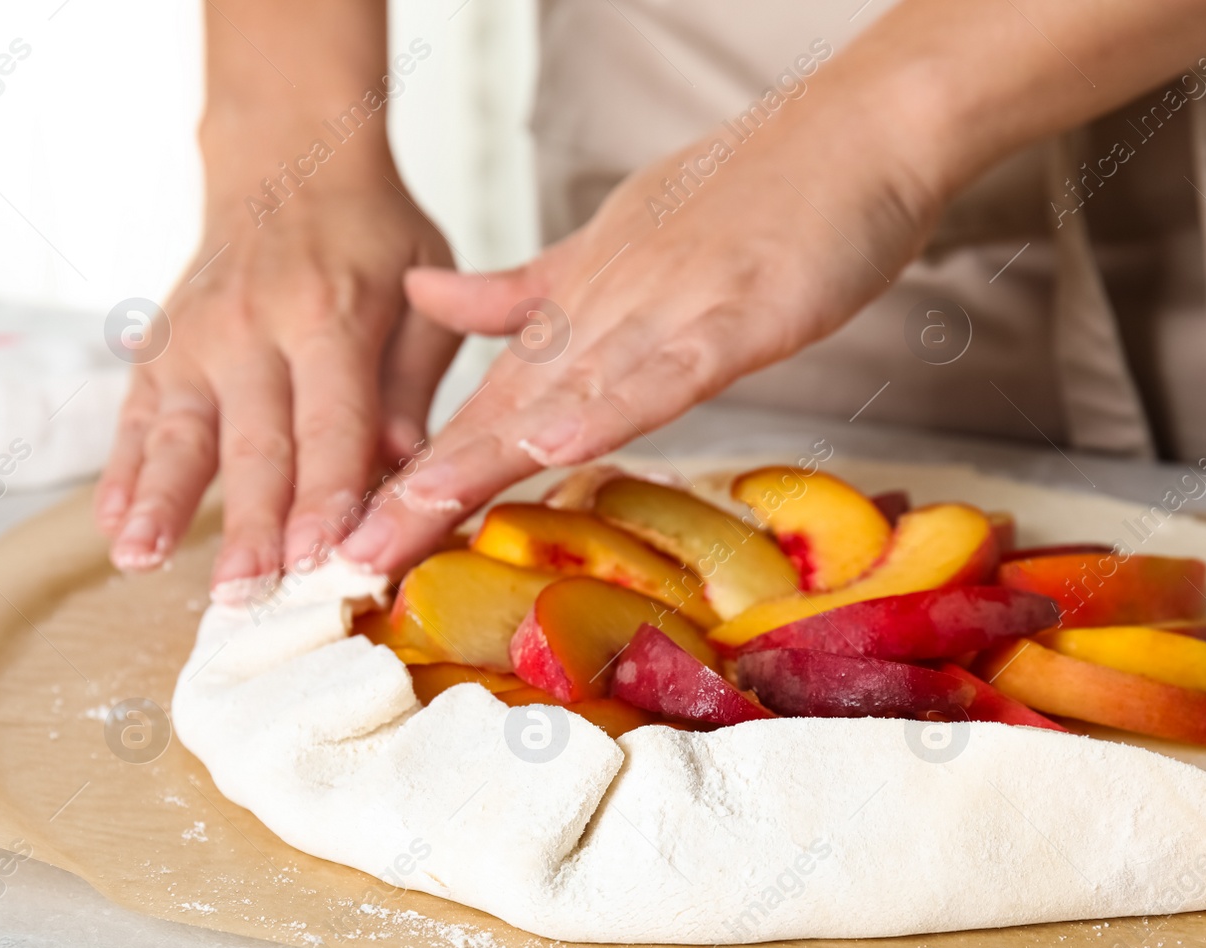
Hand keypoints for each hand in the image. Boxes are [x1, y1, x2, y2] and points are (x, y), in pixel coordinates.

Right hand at [97, 157, 458, 594]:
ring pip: (177, 434)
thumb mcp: (424, 289)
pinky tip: (115, 528)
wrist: (289, 162)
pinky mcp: (161, 349)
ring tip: (144, 563)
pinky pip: (135, 419)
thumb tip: (405, 461)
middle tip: (248, 592)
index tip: (326, 554)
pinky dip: (122, 474)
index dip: (329, 491)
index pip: (333, 419)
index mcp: (331, 315)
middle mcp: (254, 329)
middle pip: (254, 442)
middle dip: (250, 522)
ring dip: (162, 503)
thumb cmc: (373, 238)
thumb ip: (414, 378)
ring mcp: (196, 339)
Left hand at [338, 78, 942, 575]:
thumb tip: (432, 298)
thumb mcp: (618, 248)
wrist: (855, 133)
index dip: (424, 475)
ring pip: (565, 397)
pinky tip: (559, 445)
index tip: (363, 538)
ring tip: (412, 517)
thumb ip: (528, 290)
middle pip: (504, 417)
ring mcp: (667, 312)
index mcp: (582, 314)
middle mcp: (606, 316)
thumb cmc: (757, 196)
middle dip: (425, 492)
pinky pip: (670, 369)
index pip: (490, 410)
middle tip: (350, 556)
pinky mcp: (738, 312)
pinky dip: (615, 407)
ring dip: (486, 460)